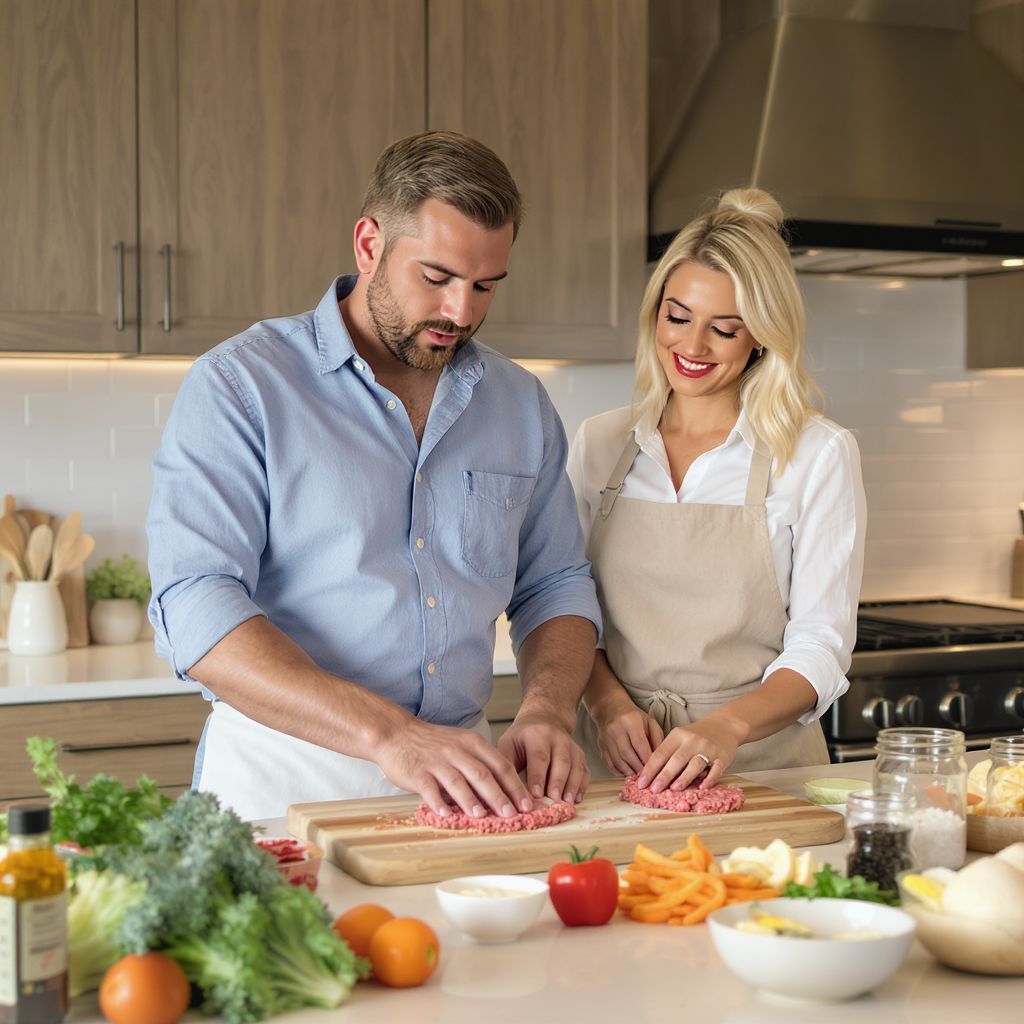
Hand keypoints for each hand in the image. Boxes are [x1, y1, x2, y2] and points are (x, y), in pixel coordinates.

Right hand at [376, 718, 532, 819]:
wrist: (397, 733)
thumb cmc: (433, 744)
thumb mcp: (461, 745)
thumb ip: (480, 764)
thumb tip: (505, 793)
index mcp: (472, 743)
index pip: (500, 765)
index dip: (515, 786)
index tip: (527, 805)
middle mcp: (457, 750)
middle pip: (483, 774)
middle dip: (499, 796)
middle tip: (512, 814)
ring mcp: (437, 761)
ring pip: (458, 781)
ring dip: (470, 800)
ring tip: (481, 816)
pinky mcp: (417, 772)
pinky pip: (430, 788)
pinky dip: (438, 803)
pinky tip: (447, 815)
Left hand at [498, 711, 589, 803]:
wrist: (543, 719)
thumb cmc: (522, 737)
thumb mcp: (508, 744)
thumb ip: (507, 765)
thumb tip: (505, 791)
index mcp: (536, 734)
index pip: (539, 756)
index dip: (538, 776)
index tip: (536, 795)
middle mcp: (557, 738)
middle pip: (561, 761)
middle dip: (558, 783)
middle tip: (554, 801)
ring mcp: (571, 746)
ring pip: (576, 766)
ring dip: (572, 786)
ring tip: (567, 803)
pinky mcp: (579, 755)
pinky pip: (584, 771)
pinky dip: (582, 786)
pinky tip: (576, 799)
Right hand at [589, 692, 664, 776]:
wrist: (610, 709)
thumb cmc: (633, 716)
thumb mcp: (650, 722)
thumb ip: (658, 739)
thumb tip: (661, 759)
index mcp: (630, 721)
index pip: (640, 744)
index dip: (648, 760)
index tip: (656, 770)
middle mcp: (615, 730)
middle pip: (628, 755)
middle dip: (639, 769)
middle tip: (649, 777)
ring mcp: (606, 739)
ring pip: (618, 761)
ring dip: (630, 772)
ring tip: (640, 777)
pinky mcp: (601, 747)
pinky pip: (610, 764)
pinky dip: (620, 772)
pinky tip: (628, 774)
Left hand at [638, 716, 742, 792]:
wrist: (724, 725)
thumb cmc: (697, 735)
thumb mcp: (679, 737)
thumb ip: (668, 753)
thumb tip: (650, 775)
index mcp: (678, 735)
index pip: (660, 753)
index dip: (650, 769)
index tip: (641, 783)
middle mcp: (692, 741)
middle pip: (676, 760)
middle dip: (663, 776)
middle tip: (654, 790)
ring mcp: (708, 748)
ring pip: (695, 764)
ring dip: (684, 778)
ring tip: (674, 789)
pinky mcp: (723, 756)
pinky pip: (716, 769)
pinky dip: (709, 779)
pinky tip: (702, 787)